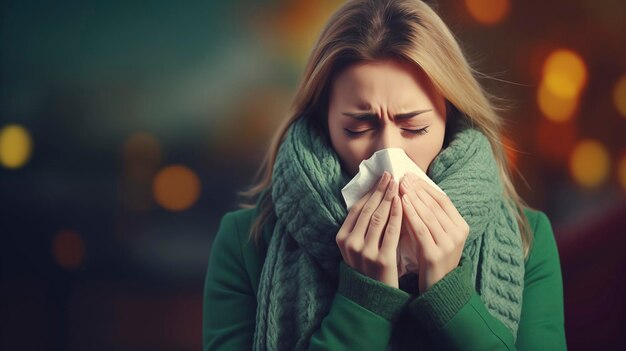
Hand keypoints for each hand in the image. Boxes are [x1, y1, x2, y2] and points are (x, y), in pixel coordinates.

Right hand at [336, 171, 402, 287]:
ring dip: (390, 198)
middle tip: (391, 175)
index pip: (357, 209)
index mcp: (342, 238)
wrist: (372, 299)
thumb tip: (373, 198)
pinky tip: (403, 203)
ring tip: (399, 184)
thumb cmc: (367, 269)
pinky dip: (397, 214)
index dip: (370, 192)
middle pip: (368, 210)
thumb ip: (360, 227)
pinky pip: (391, 231)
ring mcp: (365, 252)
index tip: (381, 178)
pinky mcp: (382, 259)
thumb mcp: (355, 248)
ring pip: (379, 217)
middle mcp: (351, 244)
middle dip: (380, 190)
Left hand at [399, 172, 469, 292]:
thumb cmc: (430, 257)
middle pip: (435, 205)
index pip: (443, 199)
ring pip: (428, 215)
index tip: (410, 176)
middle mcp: (458, 233)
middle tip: (401, 177)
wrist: (437, 289)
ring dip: (412, 198)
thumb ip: (426, 215)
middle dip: (417, 189)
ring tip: (399, 186)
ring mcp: (448, 244)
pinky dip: (411, 214)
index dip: (426, 187)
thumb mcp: (432, 233)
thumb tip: (409, 189)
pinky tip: (401, 204)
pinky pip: (421, 229)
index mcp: (461, 226)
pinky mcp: (435, 254)